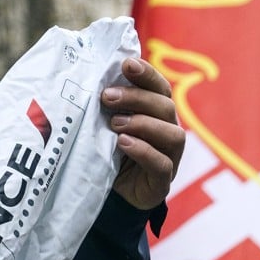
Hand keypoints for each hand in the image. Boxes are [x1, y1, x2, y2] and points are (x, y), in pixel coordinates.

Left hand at [102, 57, 184, 210]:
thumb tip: (87, 78)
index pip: (159, 88)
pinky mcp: (162, 181)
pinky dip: (143, 151)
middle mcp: (168, 131)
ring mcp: (170, 157)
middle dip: (136, 98)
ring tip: (115, 124)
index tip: (126, 64)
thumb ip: (106, 108)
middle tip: (106, 96)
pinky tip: (123, 143)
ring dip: (143, 124)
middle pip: (165, 106)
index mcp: (157, 114)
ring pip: (172, 134)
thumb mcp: (105, 127)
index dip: (146, 74)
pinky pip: (162, 164)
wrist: (112, 195)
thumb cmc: (109, 153)